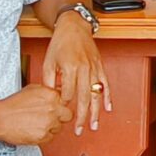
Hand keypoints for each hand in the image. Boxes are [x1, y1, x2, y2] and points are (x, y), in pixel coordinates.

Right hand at [0, 82, 72, 145]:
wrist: (0, 118)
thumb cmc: (13, 105)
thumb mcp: (32, 89)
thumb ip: (48, 91)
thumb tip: (59, 92)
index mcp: (51, 95)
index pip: (67, 101)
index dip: (61, 105)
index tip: (56, 108)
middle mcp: (52, 108)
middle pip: (68, 115)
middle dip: (60, 117)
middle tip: (49, 118)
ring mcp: (49, 122)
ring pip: (58, 128)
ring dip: (51, 127)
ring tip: (37, 124)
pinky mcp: (43, 135)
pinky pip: (50, 138)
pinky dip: (43, 136)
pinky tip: (34, 130)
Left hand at [39, 11, 107, 132]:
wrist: (74, 26)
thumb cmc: (60, 43)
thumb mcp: (48, 61)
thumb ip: (49, 81)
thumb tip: (50, 97)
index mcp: (70, 68)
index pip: (67, 93)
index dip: (63, 104)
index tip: (60, 111)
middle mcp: (84, 69)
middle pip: (84, 98)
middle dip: (81, 116)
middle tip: (79, 130)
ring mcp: (94, 68)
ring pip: (96, 94)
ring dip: (96, 112)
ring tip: (94, 125)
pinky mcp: (100, 66)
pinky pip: (106, 84)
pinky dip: (108, 97)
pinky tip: (108, 108)